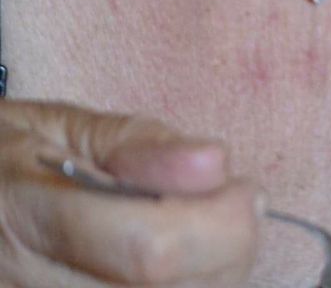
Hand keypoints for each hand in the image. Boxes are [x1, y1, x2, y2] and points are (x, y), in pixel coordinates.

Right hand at [0, 100, 261, 286]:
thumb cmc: (3, 157)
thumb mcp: (58, 126)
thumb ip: (138, 144)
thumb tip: (214, 165)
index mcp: (24, 215)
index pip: (151, 250)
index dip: (219, 222)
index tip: (239, 187)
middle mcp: (27, 284)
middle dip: (226, 250)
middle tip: (227, 205)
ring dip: (207, 274)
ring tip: (196, 229)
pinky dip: (180, 285)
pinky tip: (173, 263)